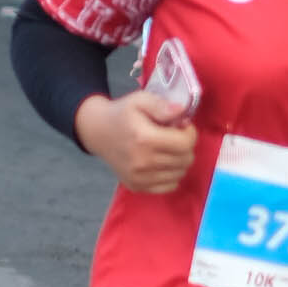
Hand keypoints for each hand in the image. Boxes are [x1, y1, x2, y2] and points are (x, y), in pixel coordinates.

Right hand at [76, 86, 200, 194]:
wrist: (98, 132)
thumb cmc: (122, 114)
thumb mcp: (140, 100)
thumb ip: (162, 105)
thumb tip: (182, 111)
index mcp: (144, 138)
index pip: (185, 144)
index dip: (190, 133)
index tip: (181, 126)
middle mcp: (142, 162)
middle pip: (185, 160)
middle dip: (186, 146)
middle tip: (174, 136)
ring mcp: (139, 177)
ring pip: (180, 173)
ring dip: (180, 160)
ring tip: (167, 148)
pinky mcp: (137, 186)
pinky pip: (170, 186)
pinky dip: (171, 174)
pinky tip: (162, 161)